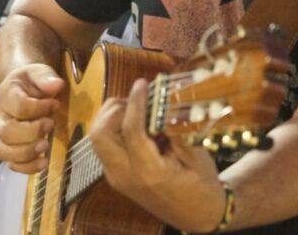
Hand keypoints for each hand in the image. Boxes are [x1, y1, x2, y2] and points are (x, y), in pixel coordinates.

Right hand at [0, 63, 64, 172]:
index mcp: (5, 94)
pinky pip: (11, 164)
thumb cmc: (33, 82)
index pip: (17, 106)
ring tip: (46, 145)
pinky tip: (44, 162)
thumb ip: (45, 77)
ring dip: (27, 152)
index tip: (55, 104)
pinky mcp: (10, 149)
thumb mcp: (40, 72)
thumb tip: (56, 85)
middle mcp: (0, 116)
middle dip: (32, 132)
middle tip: (50, 125)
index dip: (38, 108)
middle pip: (7, 132)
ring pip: (4, 151)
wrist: (26, 88)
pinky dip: (27, 167)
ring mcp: (3, 134)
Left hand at [89, 78, 224, 231]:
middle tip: (137, 100)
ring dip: (111, 116)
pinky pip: (104, 143)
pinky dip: (113, 126)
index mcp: (149, 173)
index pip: (131, 130)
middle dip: (114, 110)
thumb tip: (160, 99)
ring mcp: (115, 176)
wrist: (196, 214)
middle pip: (100, 133)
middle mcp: (125, 175)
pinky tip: (135, 122)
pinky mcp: (113, 173)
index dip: (136, 102)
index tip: (143, 83)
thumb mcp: (196, 155)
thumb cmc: (200, 184)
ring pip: (97, 136)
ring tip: (136, 109)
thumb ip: (175, 129)